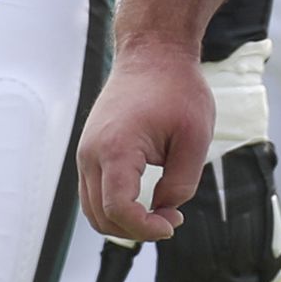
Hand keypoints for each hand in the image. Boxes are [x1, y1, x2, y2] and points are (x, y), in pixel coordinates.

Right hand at [88, 41, 280, 281]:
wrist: (153, 52)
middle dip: (136, 229)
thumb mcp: (195, 138)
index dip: (144, 228)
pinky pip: (94, 192)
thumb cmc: (177, 89)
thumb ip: (181, 183)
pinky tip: (146, 199)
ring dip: (124, 221)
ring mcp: (85, 151)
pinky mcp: (89, 149)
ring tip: (161, 210)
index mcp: (116, 148)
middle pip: (101, 216)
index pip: (118, 209)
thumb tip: (164, 210)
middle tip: (172, 218)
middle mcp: (91, 153)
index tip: (172, 224)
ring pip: (93, 209)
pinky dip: (115, 206)